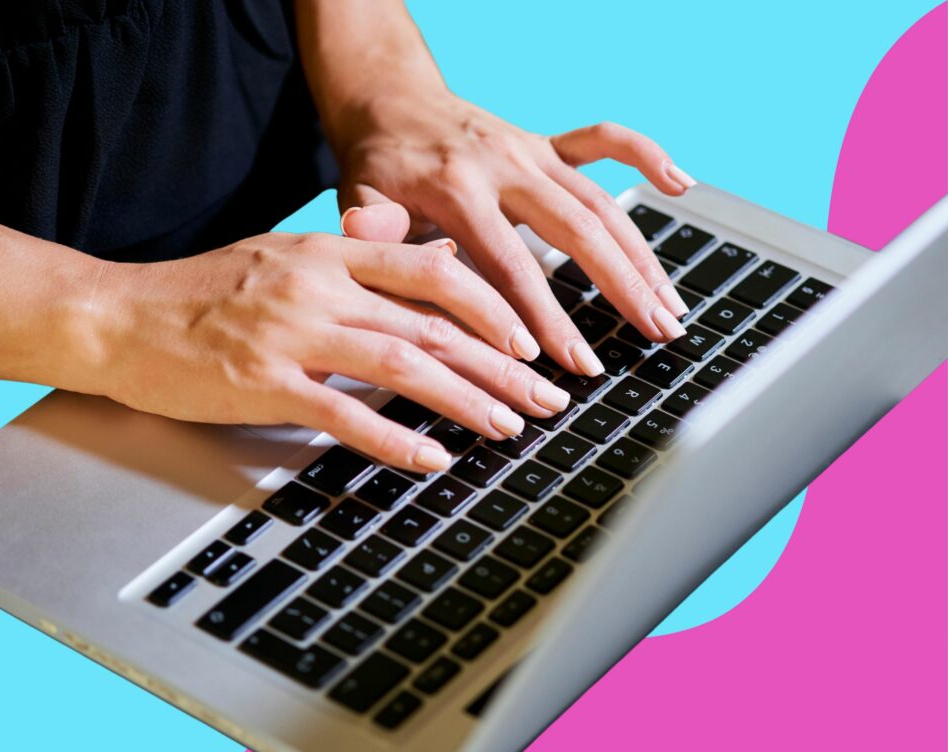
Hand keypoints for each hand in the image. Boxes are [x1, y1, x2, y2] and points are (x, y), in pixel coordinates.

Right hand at [90, 233, 572, 471]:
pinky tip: (434, 459)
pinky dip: (397, 440)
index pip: (434, 271)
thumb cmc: (203, 292)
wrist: (119, 315)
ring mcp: (291, 335)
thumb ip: (358, 257)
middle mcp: (320, 287)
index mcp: (329, 252)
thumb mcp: (286, 255)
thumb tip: (431, 257)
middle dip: (502, 367)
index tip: (528, 341)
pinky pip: (346, 415)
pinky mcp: (263, 385)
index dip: (493, 307)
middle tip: (546, 399)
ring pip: (405, 366)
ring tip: (508, 429)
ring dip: (467, 400)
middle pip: (434, 325)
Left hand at [331, 88, 694, 374]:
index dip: (541, 315)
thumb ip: (373, 228)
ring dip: (642, 253)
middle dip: (620, 288)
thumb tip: (381, 245)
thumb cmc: (376, 166)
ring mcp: (530, 151)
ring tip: (671, 305)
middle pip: (576, 230)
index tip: (570, 360)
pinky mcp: (545, 142)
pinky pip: (602, 140)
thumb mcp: (358, 199)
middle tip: (654, 335)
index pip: (508, 264)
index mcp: (457, 189)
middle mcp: (504, 165)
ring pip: (601, 200)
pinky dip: (645, 154)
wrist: (388, 103)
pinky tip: (680, 183)